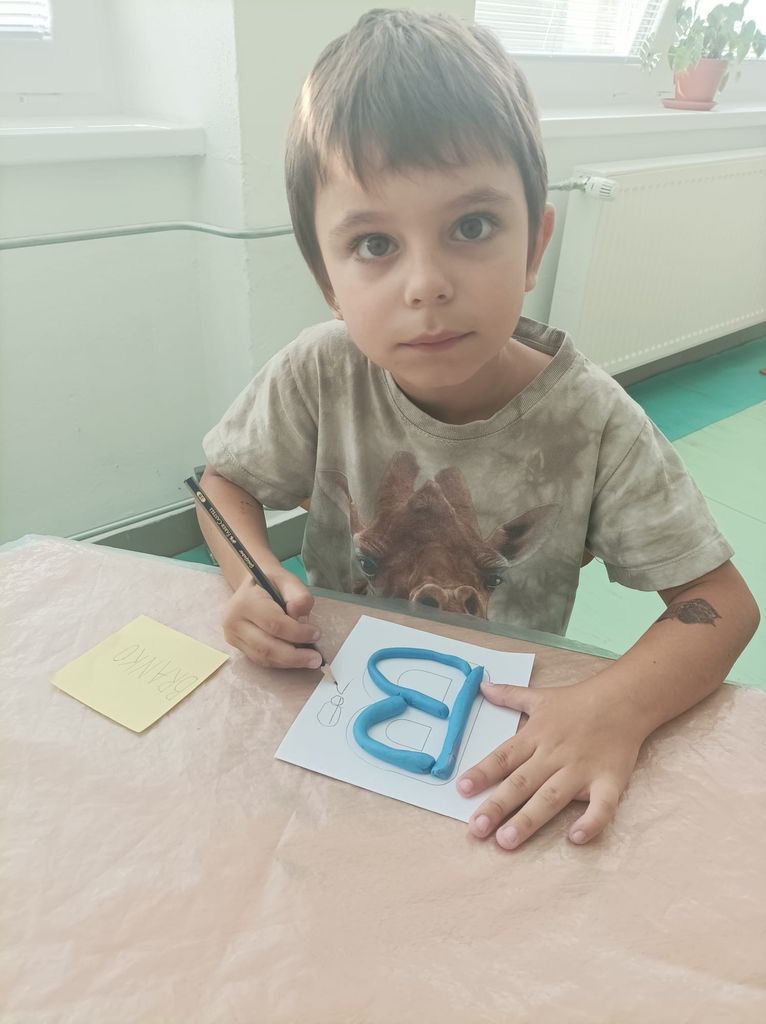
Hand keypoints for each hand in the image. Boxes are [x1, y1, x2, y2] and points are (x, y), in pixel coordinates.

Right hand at [222, 568, 322, 668]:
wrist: (251, 586)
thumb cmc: (272, 582)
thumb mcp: (289, 581)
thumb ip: (299, 596)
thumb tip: (299, 618)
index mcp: (245, 601)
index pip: (274, 624)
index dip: (298, 633)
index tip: (316, 634)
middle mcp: (233, 621)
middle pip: (267, 646)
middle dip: (294, 656)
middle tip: (316, 658)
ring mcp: (232, 635)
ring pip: (263, 657)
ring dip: (289, 662)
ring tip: (309, 660)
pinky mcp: (236, 645)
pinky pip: (260, 659)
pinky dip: (280, 662)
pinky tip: (295, 659)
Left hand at [457, 676, 645, 848]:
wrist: (624, 699)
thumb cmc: (578, 701)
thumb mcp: (540, 696)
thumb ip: (510, 696)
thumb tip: (483, 686)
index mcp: (535, 736)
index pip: (503, 757)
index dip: (482, 773)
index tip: (461, 789)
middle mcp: (554, 755)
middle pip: (521, 782)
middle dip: (498, 805)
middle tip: (476, 828)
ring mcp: (581, 770)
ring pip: (551, 797)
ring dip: (529, 819)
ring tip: (507, 840)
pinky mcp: (609, 781)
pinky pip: (601, 806)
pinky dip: (591, 822)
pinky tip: (576, 838)